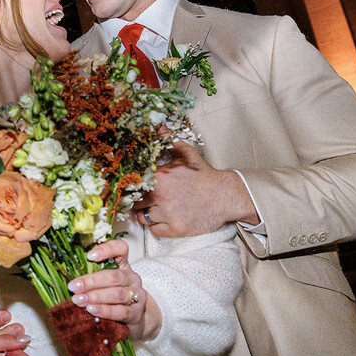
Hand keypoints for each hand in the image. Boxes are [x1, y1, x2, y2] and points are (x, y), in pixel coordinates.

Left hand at [67, 239, 160, 340]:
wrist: (136, 317)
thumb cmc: (115, 296)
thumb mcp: (106, 282)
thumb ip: (92, 276)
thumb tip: (70, 279)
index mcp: (123, 265)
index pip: (121, 249)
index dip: (106, 249)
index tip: (89, 256)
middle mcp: (131, 278)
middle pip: (113, 276)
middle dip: (91, 281)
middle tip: (74, 286)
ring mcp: (136, 295)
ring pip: (117, 294)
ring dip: (95, 297)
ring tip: (78, 300)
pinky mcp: (135, 313)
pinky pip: (120, 311)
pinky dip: (104, 310)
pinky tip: (91, 309)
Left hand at [134, 137, 257, 237]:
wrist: (225, 196)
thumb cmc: (204, 176)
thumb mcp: (186, 154)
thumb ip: (168, 140)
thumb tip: (158, 126)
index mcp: (159, 176)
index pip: (131, 182)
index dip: (130, 185)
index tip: (132, 186)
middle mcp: (160, 195)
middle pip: (134, 200)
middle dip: (137, 199)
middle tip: (144, 197)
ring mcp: (167, 213)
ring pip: (142, 216)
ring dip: (145, 213)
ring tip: (154, 207)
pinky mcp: (175, 229)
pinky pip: (153, 230)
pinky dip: (155, 226)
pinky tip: (162, 218)